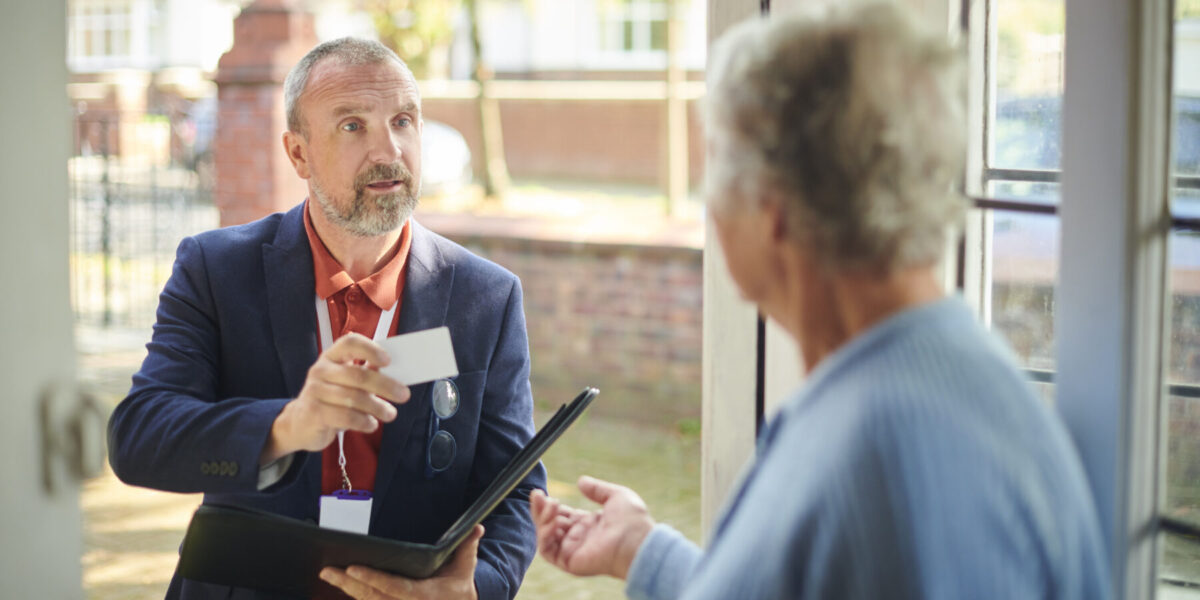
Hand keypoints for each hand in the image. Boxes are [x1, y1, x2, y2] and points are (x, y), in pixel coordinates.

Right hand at [261, 332, 410, 463]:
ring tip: (390, 414)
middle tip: (404, 394)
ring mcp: (315, 391)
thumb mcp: (346, 381)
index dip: (370, 349)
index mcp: (331, 357)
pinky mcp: (314, 413)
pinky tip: (371, 424)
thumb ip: (367, 372)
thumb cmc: (331, 398)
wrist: (300, 423)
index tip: (388, 361)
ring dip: (378, 407)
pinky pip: (345, 416)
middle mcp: (321, 370)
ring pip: (354, 398)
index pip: (350, 343)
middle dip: (385, 385)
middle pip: (358, 374)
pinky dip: (363, 421)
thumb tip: (396, 370)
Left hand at [319, 524, 482, 599]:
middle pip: (372, 597)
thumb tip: (477, 527)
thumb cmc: (458, 586)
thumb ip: (468, 545)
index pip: (394, 587)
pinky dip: (354, 596)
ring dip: (346, 590)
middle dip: (348, 583)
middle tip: (328, 570)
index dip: (373, 579)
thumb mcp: (466, 566)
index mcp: (424, 595)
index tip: (354, 568)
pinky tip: (340, 586)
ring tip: (328, 574)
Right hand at [530, 475, 654, 579]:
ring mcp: (573, 550)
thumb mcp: (617, 496)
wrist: (637, 542)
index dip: (549, 505)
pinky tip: (552, 520)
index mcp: (589, 524)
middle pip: (549, 524)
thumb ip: (597, 489)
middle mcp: (579, 538)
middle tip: (536, 494)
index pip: (561, 515)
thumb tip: (581, 481)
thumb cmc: (633, 521)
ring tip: (550, 504)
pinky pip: (547, 550)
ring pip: (546, 537)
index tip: (540, 492)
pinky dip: (544, 535)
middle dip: (540, 510)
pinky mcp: (569, 561)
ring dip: (542, 519)